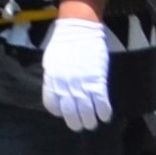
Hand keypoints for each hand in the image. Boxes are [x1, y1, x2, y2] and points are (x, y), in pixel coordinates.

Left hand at [40, 13, 111, 132]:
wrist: (78, 30)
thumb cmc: (63, 43)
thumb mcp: (51, 61)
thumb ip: (53, 77)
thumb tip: (57, 89)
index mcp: (51, 79)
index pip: (51, 104)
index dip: (59, 112)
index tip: (65, 113)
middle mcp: (64, 85)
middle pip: (69, 112)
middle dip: (75, 122)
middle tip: (81, 125)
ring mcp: (81, 84)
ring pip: (86, 111)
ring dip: (90, 120)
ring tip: (92, 123)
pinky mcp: (97, 81)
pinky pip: (101, 102)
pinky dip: (103, 112)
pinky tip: (105, 116)